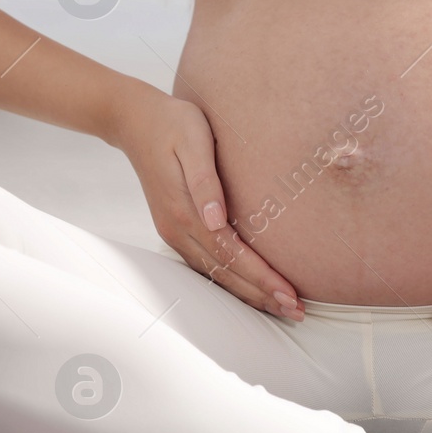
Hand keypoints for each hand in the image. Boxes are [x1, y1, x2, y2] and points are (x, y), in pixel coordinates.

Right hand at [112, 92, 304, 319]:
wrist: (135, 121)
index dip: (262, 278)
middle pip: (225, 274)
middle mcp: (178, 229)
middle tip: (296, 311)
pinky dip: (231, 281)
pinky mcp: (176, 228)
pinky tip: (249, 287)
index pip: (231, 255)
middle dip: (262, 295)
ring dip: (249, 293)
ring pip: (216, 274)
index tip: (289, 294)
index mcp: (185, 211)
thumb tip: (216, 220)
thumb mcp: (192, 141)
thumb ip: (205, 180)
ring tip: (280, 306)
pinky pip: (207, 264)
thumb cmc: (172, 124)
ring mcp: (175, 232)